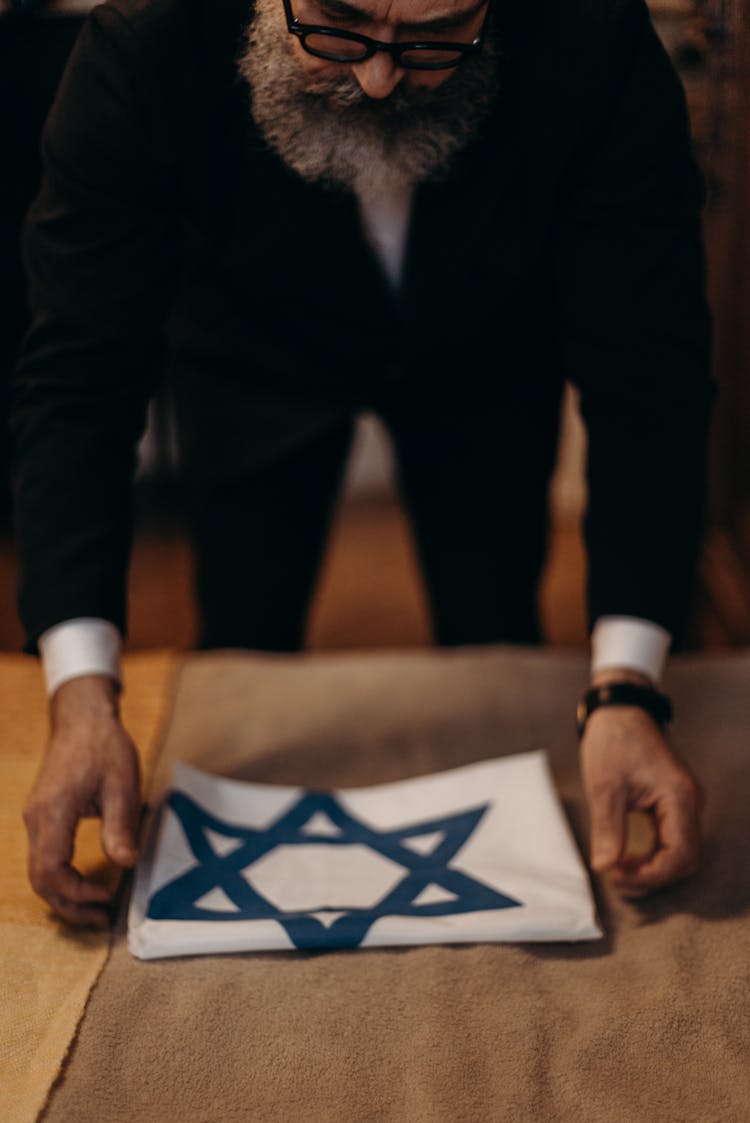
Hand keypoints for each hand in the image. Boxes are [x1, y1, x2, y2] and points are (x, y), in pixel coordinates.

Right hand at [23, 675, 140, 927]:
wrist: (83, 719)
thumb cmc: (105, 747)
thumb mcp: (123, 784)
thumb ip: (120, 825)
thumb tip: (125, 864)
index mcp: (54, 811)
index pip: (51, 869)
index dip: (76, 892)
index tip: (107, 895)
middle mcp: (36, 819)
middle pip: (39, 878)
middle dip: (69, 904)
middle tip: (102, 917)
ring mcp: (36, 819)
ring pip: (39, 871)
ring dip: (65, 895)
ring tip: (97, 906)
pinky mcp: (43, 817)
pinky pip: (44, 857)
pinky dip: (62, 878)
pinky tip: (86, 883)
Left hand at [580, 678, 704, 894]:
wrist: (620, 709)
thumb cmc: (614, 740)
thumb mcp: (605, 787)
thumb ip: (608, 830)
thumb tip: (606, 867)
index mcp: (679, 797)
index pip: (679, 856)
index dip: (650, 875)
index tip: (617, 876)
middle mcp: (690, 802)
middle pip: (684, 860)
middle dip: (652, 876)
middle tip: (616, 877)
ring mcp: (685, 802)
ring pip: (680, 853)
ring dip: (653, 868)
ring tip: (619, 869)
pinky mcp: (674, 802)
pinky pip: (672, 839)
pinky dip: (653, 854)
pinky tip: (628, 856)